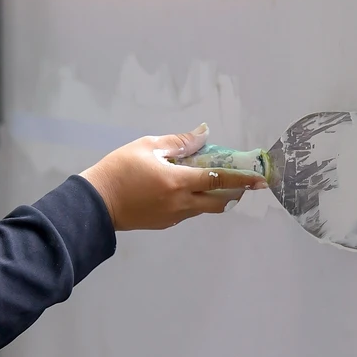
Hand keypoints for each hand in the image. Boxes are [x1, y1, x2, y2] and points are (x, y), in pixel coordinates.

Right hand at [80, 123, 268, 230]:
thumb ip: (179, 142)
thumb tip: (204, 133)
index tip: (260, 180)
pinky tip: (184, 190)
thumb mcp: (147, 146)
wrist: (95, 203)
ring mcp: (173, 217)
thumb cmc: (119, 169)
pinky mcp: (164, 224)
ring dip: (213, 198)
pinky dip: (194, 202)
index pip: (219, 180)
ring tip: (210, 182)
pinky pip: (188, 212)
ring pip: (204, 209)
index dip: (242, 179)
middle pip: (219, 202)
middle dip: (234, 193)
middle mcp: (181, 203)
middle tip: (240, 183)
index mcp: (178, 182)